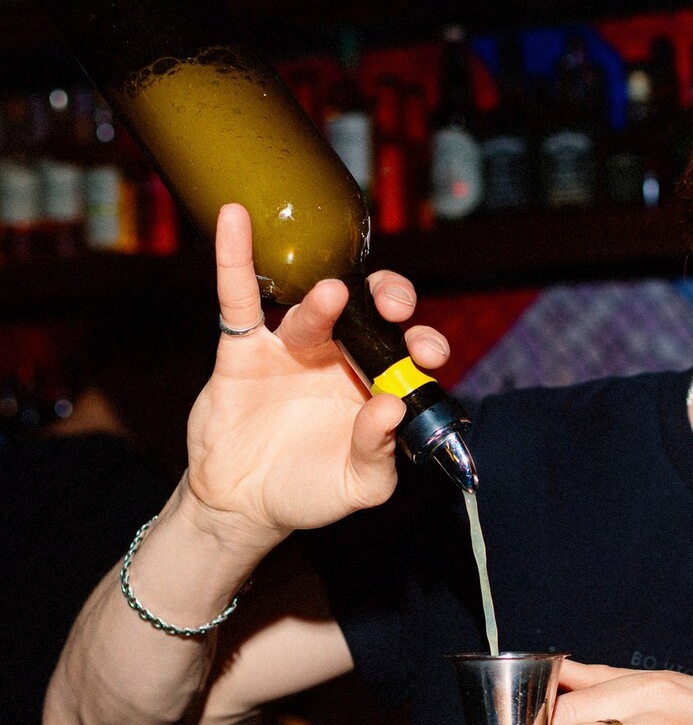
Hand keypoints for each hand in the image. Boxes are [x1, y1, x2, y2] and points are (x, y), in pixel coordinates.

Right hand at [184, 203, 450, 548]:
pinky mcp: (243, 350)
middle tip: (394, 307)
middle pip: (370, 311)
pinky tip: (236, 219)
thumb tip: (391, 408)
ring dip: (324, 301)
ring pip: (312, 310)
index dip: (422, 342)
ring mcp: (291, 349)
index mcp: (375, 385)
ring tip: (333, 295)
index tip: (425, 351)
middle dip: (388, 300)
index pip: (408, 350)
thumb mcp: (357, 486)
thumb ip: (379, 453)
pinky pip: (239, 299)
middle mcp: (339, 358)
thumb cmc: (308, 491)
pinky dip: (235, 258)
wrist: (243, 505)